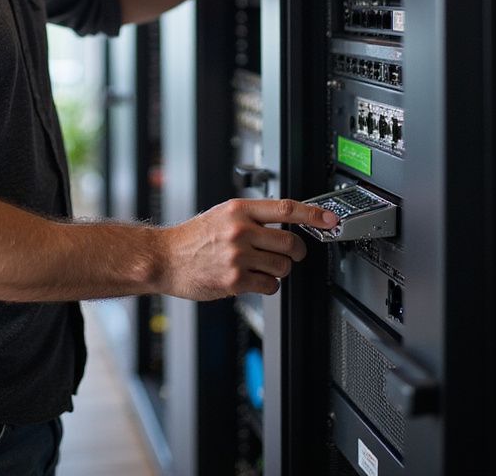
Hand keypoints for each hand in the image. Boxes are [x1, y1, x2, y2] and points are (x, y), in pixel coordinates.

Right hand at [156, 198, 339, 299]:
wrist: (165, 258)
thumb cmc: (193, 237)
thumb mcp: (222, 214)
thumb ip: (251, 216)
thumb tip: (286, 221)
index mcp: (239, 210)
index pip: (286, 208)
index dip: (314, 214)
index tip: (330, 220)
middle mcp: (240, 230)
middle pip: (291, 242)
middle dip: (297, 251)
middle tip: (292, 253)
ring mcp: (238, 257)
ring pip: (283, 266)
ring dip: (279, 270)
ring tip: (261, 266)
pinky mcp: (235, 280)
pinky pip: (270, 286)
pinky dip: (267, 285)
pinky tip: (252, 279)